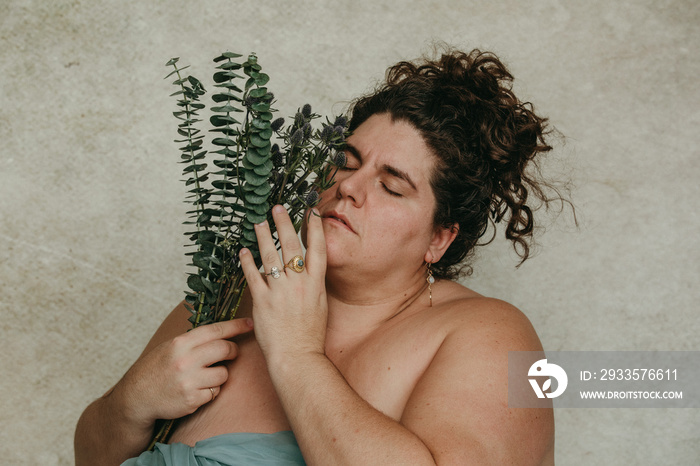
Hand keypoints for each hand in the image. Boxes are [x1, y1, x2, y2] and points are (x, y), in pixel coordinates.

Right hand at [115, 318, 252, 423]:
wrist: (136, 397)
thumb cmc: (157, 369)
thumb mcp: (170, 347)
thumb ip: (194, 340)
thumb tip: (223, 331)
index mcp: (181, 343)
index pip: (215, 330)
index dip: (236, 326)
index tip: (250, 324)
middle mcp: (185, 360)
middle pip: (225, 349)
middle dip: (233, 351)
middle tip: (231, 353)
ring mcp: (189, 381)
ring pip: (224, 374)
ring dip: (220, 375)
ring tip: (205, 376)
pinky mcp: (192, 400)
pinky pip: (214, 392)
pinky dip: (210, 392)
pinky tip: (196, 391)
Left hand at [239, 205, 327, 364]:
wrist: (298, 357)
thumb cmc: (310, 335)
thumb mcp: (320, 305)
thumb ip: (314, 285)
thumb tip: (310, 269)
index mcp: (316, 284)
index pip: (317, 248)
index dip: (314, 227)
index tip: (311, 211)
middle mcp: (299, 284)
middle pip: (291, 246)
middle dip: (285, 223)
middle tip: (278, 207)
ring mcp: (280, 292)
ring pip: (270, 256)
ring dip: (263, 236)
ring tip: (258, 223)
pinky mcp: (263, 301)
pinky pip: (253, 276)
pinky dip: (247, 262)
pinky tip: (243, 252)